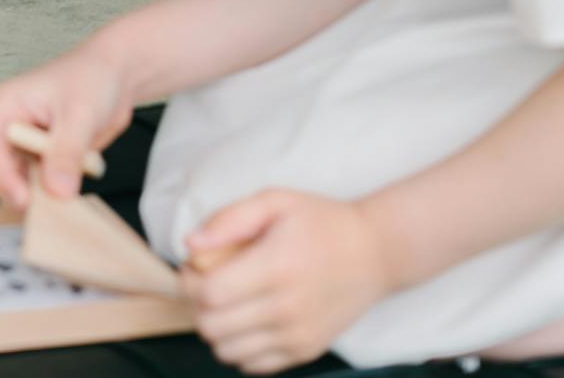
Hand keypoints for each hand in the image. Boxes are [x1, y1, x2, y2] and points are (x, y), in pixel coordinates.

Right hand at [0, 42, 133, 209]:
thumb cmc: (92, 76)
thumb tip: (56, 190)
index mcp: (5, 105)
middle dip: (18, 191)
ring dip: (37, 194)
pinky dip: (51, 192)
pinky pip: (38, 184)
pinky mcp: (41, 156)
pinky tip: (69, 189)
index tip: (25, 200)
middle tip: (45, 208)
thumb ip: (67, 153)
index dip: (3, 178)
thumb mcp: (80, 114)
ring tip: (62, 197)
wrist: (116, 75)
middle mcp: (10, 125)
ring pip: (17, 182)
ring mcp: (25, 143)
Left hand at [183, 190, 391, 372]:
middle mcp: (285, 309)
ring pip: (228, 353)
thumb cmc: (321, 222)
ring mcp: (297, 336)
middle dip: (197, 305)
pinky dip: (239, 347)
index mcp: (275, 268)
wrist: (375, 254)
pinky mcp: (305, 351)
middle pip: (213, 328)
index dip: (189, 282)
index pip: (211, 294)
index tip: (192, 267)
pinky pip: (253, 365)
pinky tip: (245, 321)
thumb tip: (190, 243)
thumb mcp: (276, 202)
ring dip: (216, 329)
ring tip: (224, 303)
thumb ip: (229, 220)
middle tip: (204, 284)